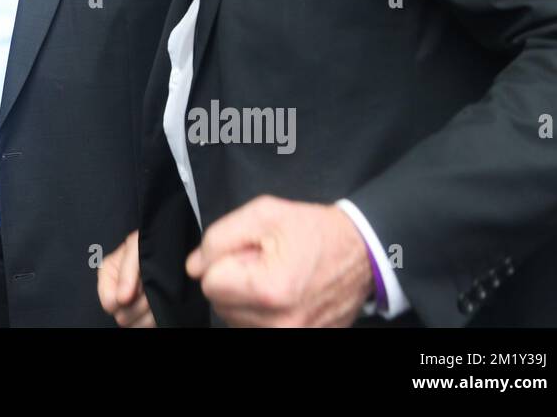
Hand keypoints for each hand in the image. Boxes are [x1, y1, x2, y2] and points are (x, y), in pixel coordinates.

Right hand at [98, 230, 155, 327]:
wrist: (170, 249)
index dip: (125, 297)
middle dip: (139, 303)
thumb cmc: (150, 245)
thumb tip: (121, 299)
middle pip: (122, 317)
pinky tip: (161, 302)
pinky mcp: (146, 315)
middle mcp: (117, 293)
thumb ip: (127, 270)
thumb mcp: (136, 247)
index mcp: (108, 275)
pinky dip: (156, 317)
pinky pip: (148, 326)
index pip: (109, 303)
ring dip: (149, 310)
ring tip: (157, 293)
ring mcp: (132, 306)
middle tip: (150, 287)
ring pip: (135, 325)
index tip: (139, 284)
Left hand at [185, 196, 372, 326]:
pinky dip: (261, 312)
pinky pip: (256, 327)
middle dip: (234, 279)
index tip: (250, 251)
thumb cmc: (313, 231)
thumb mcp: (263, 214)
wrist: (362, 253)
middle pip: (220, 304)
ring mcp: (292, 337)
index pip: (210, 282)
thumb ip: (219, 238)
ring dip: (245, 297)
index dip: (224, 260)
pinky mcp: (301, 340)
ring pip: (235, 318)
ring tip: (274, 276)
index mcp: (270, 290)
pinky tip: (280, 294)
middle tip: (263, 261)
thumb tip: (194, 267)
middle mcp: (280, 325)